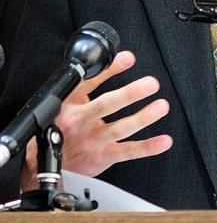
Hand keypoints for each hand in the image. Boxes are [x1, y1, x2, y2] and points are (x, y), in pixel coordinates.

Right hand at [22, 50, 172, 187]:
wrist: (46, 163)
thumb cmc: (59, 128)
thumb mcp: (64, 102)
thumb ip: (86, 83)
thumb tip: (111, 60)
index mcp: (70, 104)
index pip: (89, 82)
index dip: (109, 70)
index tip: (128, 59)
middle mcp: (80, 122)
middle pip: (105, 105)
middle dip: (129, 94)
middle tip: (150, 84)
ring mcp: (92, 140)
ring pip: (119, 129)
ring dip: (142, 118)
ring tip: (161, 106)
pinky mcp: (102, 157)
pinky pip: (128, 152)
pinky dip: (147, 147)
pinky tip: (164, 141)